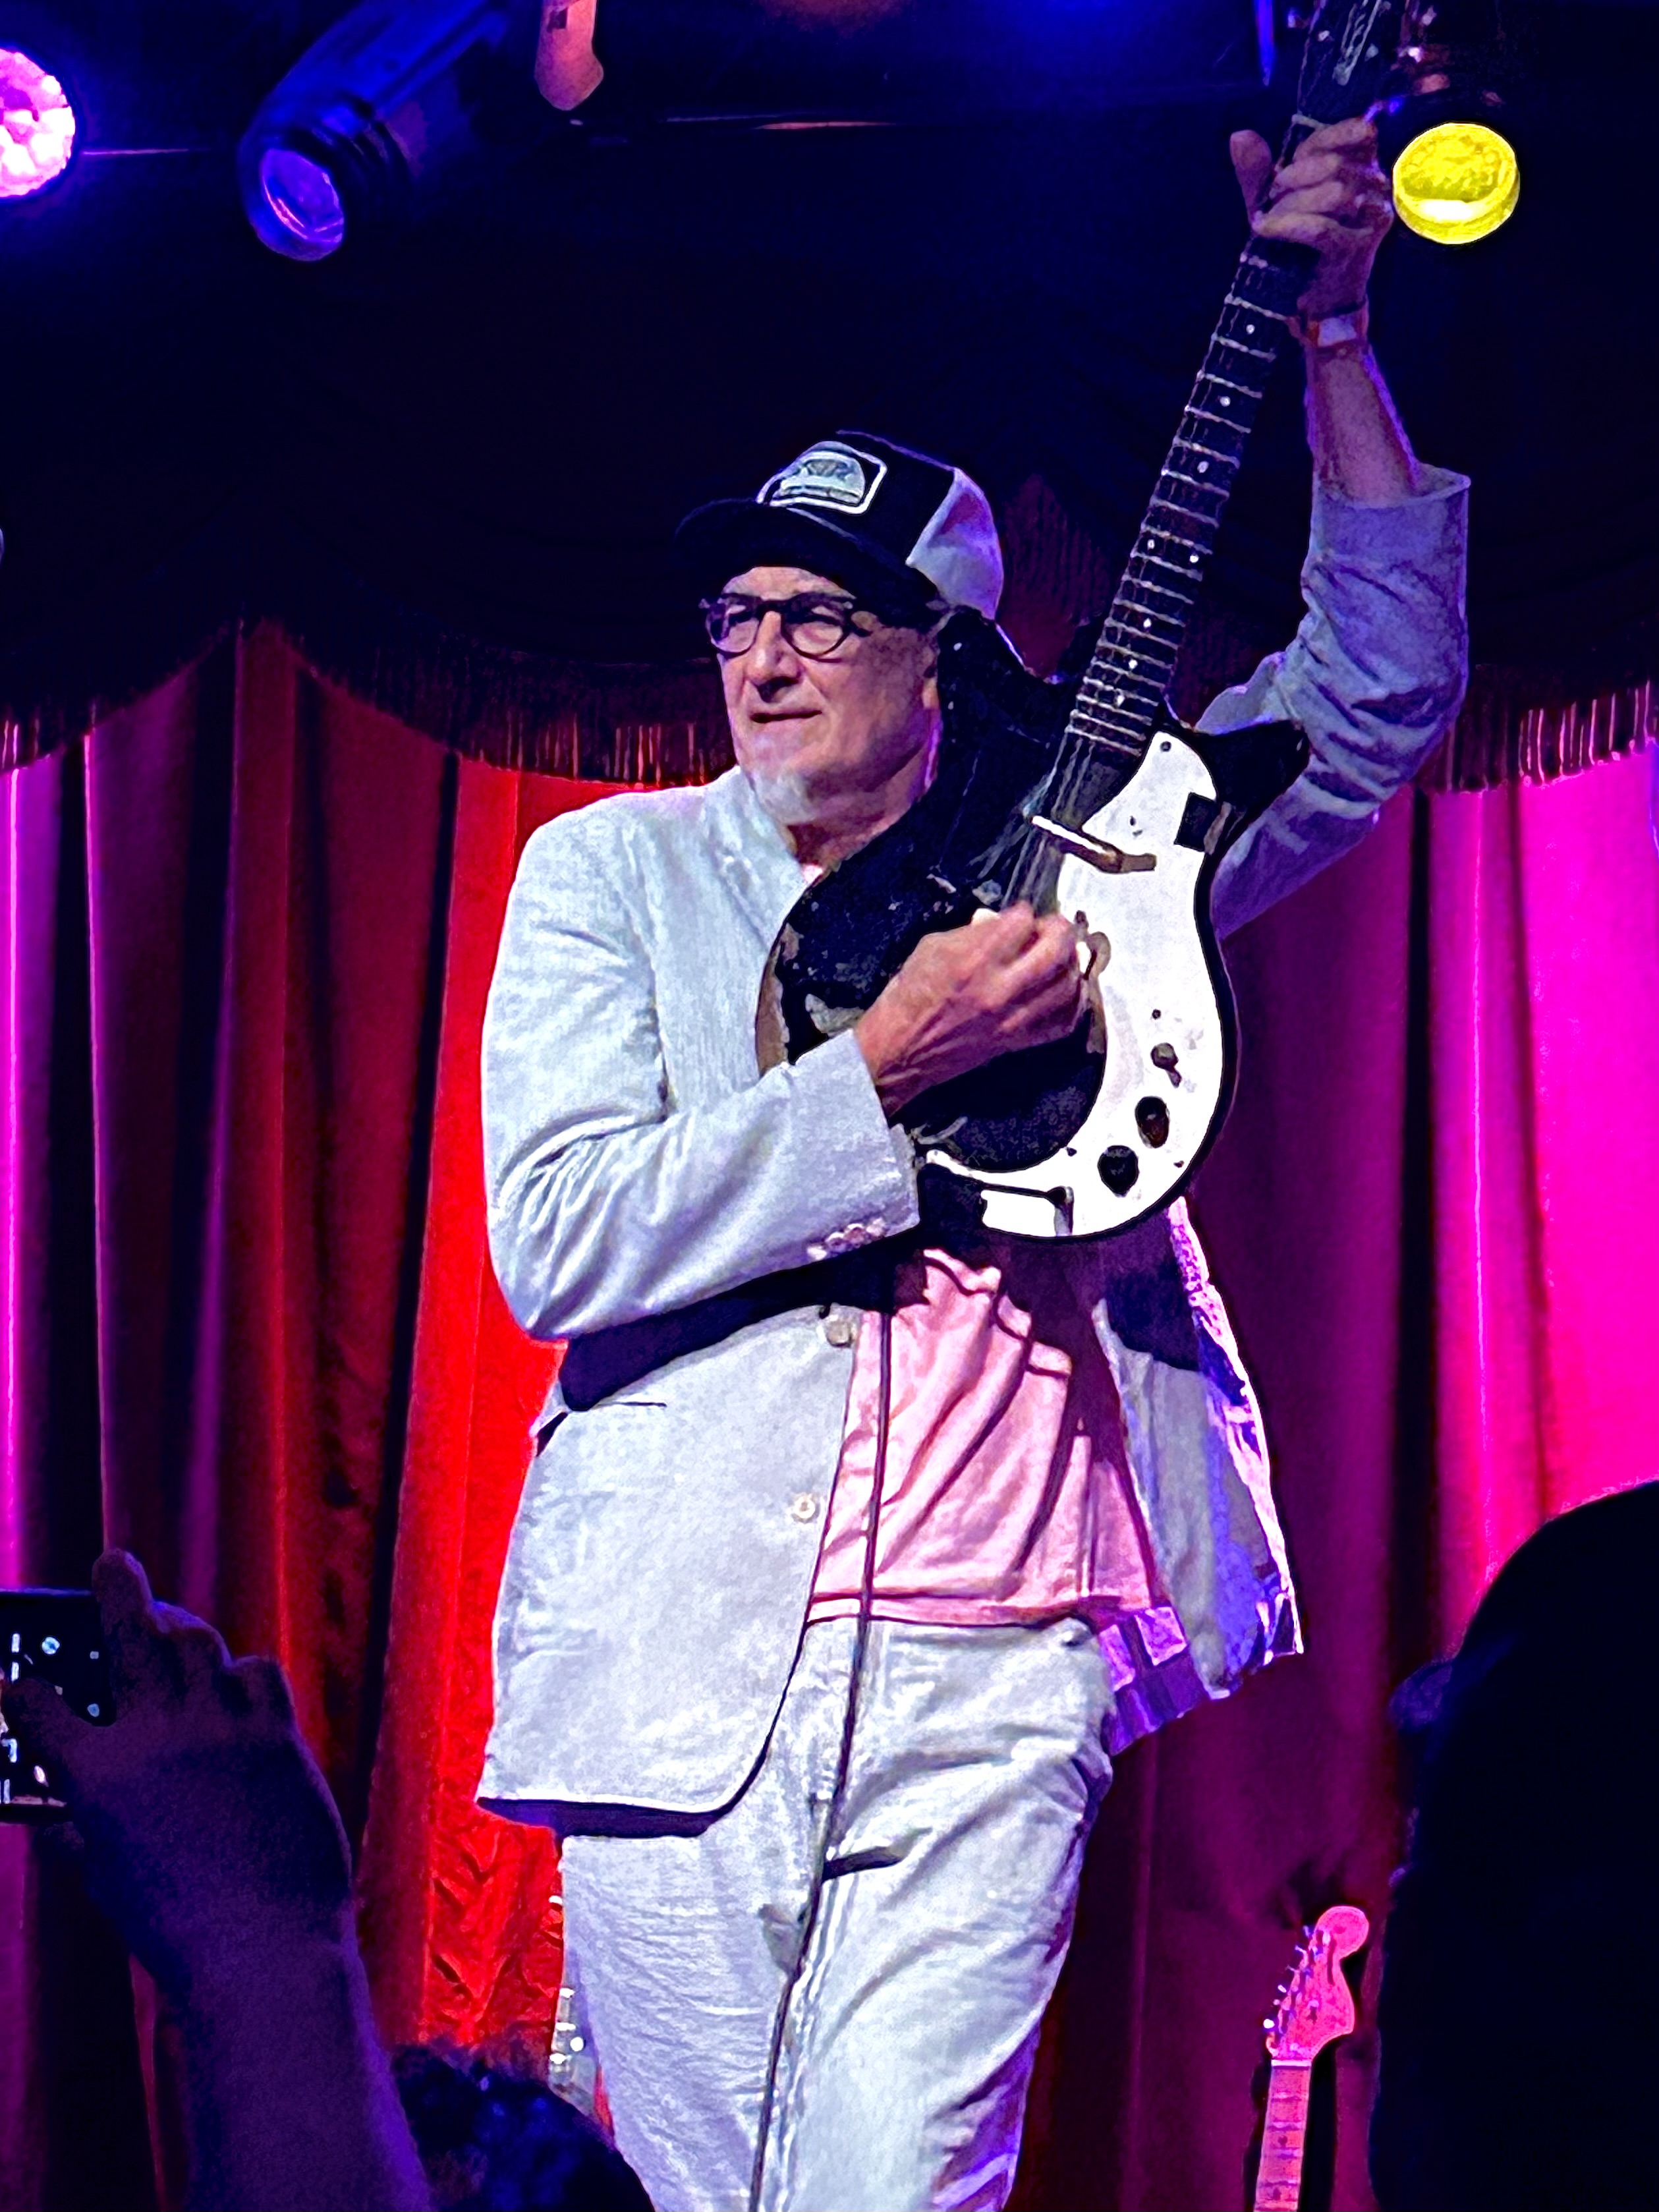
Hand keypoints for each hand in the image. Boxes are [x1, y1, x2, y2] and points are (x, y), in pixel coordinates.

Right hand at [0, 1551, 351, 1999]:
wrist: (260, 1949)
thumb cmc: (175, 1930)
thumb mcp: (107, 1883)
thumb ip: (77, 1841)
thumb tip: (48, 1826)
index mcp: (95, 1777)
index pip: (40, 1711)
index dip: (22, 1691)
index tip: (13, 1679)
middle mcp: (154, 1737)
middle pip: (129, 1636)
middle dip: (115, 1590)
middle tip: (112, 1562)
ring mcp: (218, 1728)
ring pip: (197, 1643)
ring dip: (181, 1631)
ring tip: (172, 1624)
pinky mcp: (275, 1733)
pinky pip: (257, 1672)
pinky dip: (241, 1673)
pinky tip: (235, 1683)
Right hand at [855, 903, 1087, 1116]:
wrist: (900, 1048)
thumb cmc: (909, 997)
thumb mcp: (931, 947)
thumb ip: (972, 932)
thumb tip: (1000, 921)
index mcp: (974, 959)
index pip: (1022, 921)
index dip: (1023, 913)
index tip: (1019, 916)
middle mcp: (999, 988)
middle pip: (1056, 948)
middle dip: (1061, 929)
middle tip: (1055, 927)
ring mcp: (1013, 1017)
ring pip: (1067, 984)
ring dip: (1071, 963)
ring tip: (1063, 956)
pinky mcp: (1017, 1041)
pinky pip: (1063, 1023)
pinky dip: (1073, 1003)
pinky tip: (1068, 989)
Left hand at [1231, 117, 1393, 317]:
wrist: (1316, 298)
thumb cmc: (1299, 244)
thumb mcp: (1276, 202)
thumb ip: (1260, 170)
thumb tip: (1239, 136)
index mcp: (1366, 168)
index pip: (1361, 132)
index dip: (1320, 141)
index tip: (1291, 162)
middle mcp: (1377, 191)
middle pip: (1337, 166)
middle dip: (1294, 178)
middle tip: (1272, 198)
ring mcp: (1371, 221)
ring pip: (1333, 195)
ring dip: (1291, 204)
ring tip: (1271, 218)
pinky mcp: (1356, 250)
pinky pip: (1321, 229)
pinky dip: (1287, 226)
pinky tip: (1265, 230)